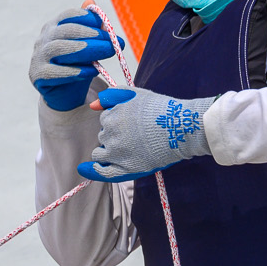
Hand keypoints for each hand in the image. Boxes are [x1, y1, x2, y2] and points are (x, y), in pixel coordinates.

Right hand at [31, 8, 122, 111]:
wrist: (65, 94)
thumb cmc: (78, 65)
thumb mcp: (88, 46)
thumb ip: (92, 27)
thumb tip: (91, 2)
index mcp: (54, 26)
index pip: (69, 15)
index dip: (89, 19)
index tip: (108, 27)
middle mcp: (43, 38)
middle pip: (67, 31)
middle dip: (93, 35)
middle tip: (114, 43)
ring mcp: (38, 56)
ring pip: (60, 49)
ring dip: (86, 50)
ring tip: (107, 52)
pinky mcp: (37, 75)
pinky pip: (55, 72)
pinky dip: (75, 71)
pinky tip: (93, 71)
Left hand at [77, 87, 215, 182]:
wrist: (180, 128)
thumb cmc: (161, 110)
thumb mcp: (135, 94)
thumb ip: (112, 96)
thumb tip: (92, 105)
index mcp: (111, 116)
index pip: (105, 120)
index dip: (117, 123)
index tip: (132, 125)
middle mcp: (110, 134)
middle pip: (104, 136)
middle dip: (114, 137)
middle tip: (136, 137)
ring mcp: (116, 152)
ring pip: (101, 153)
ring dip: (108, 151)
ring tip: (129, 149)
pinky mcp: (125, 167)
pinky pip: (102, 172)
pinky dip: (93, 171)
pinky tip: (86, 169)